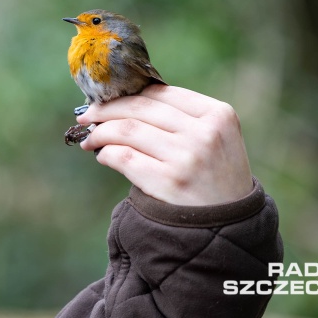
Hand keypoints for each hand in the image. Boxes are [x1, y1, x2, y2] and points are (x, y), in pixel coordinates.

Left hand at [76, 85, 253, 205]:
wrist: (231, 225)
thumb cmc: (214, 178)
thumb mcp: (214, 139)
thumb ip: (180, 118)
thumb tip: (120, 102)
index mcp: (218, 114)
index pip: (159, 92)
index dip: (125, 93)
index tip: (104, 99)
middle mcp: (204, 132)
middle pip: (139, 107)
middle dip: (105, 110)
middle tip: (86, 116)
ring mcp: (187, 156)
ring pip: (126, 129)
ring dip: (100, 132)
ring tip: (90, 139)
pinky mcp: (168, 181)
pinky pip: (123, 157)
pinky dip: (106, 153)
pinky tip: (103, 156)